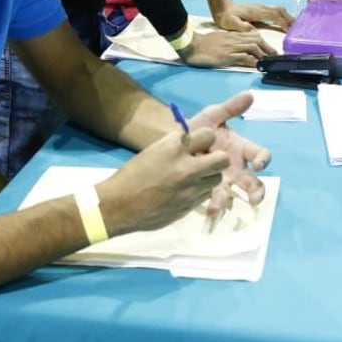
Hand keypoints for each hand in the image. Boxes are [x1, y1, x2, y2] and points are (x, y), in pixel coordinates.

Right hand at [98, 128, 228, 235]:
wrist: (119, 206)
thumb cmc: (132, 175)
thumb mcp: (155, 151)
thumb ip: (176, 145)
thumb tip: (194, 140)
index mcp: (175, 149)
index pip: (209, 135)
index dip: (206, 139)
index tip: (200, 143)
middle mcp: (187, 168)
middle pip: (222, 159)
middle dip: (217, 158)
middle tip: (205, 161)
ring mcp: (190, 190)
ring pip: (217, 179)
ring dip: (208, 176)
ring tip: (193, 177)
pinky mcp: (189, 206)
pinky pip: (205, 195)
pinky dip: (199, 191)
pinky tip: (184, 191)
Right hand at [179, 29, 276, 68]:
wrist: (191, 45)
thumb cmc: (203, 43)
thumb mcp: (220, 39)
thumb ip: (231, 41)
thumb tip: (240, 48)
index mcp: (233, 35)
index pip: (253, 35)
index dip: (264, 42)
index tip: (270, 49)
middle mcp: (235, 39)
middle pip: (256, 40)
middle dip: (268, 48)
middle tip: (276, 56)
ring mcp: (231, 47)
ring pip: (253, 47)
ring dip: (263, 54)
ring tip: (270, 61)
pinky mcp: (227, 56)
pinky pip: (243, 57)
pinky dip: (253, 61)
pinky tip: (258, 66)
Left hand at [187, 91, 271, 217]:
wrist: (176, 144)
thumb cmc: (199, 129)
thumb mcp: (212, 116)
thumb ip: (230, 108)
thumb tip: (250, 94)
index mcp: (241, 149)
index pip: (260, 154)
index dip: (263, 159)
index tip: (258, 164)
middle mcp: (236, 168)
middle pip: (253, 181)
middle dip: (256, 191)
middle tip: (255, 200)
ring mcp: (224, 181)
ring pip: (233, 194)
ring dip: (228, 201)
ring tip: (217, 208)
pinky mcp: (209, 190)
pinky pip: (215, 200)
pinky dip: (213, 206)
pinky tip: (207, 210)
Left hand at [213, 1, 293, 31]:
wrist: (221, 7)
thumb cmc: (226, 16)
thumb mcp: (230, 23)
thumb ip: (241, 27)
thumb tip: (254, 32)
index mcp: (256, 11)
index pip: (274, 14)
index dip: (283, 21)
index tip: (290, 30)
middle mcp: (261, 8)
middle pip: (280, 10)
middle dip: (290, 18)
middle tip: (298, 29)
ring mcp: (262, 8)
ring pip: (279, 10)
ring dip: (287, 17)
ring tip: (294, 27)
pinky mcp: (261, 11)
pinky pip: (275, 12)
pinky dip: (283, 17)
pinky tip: (285, 24)